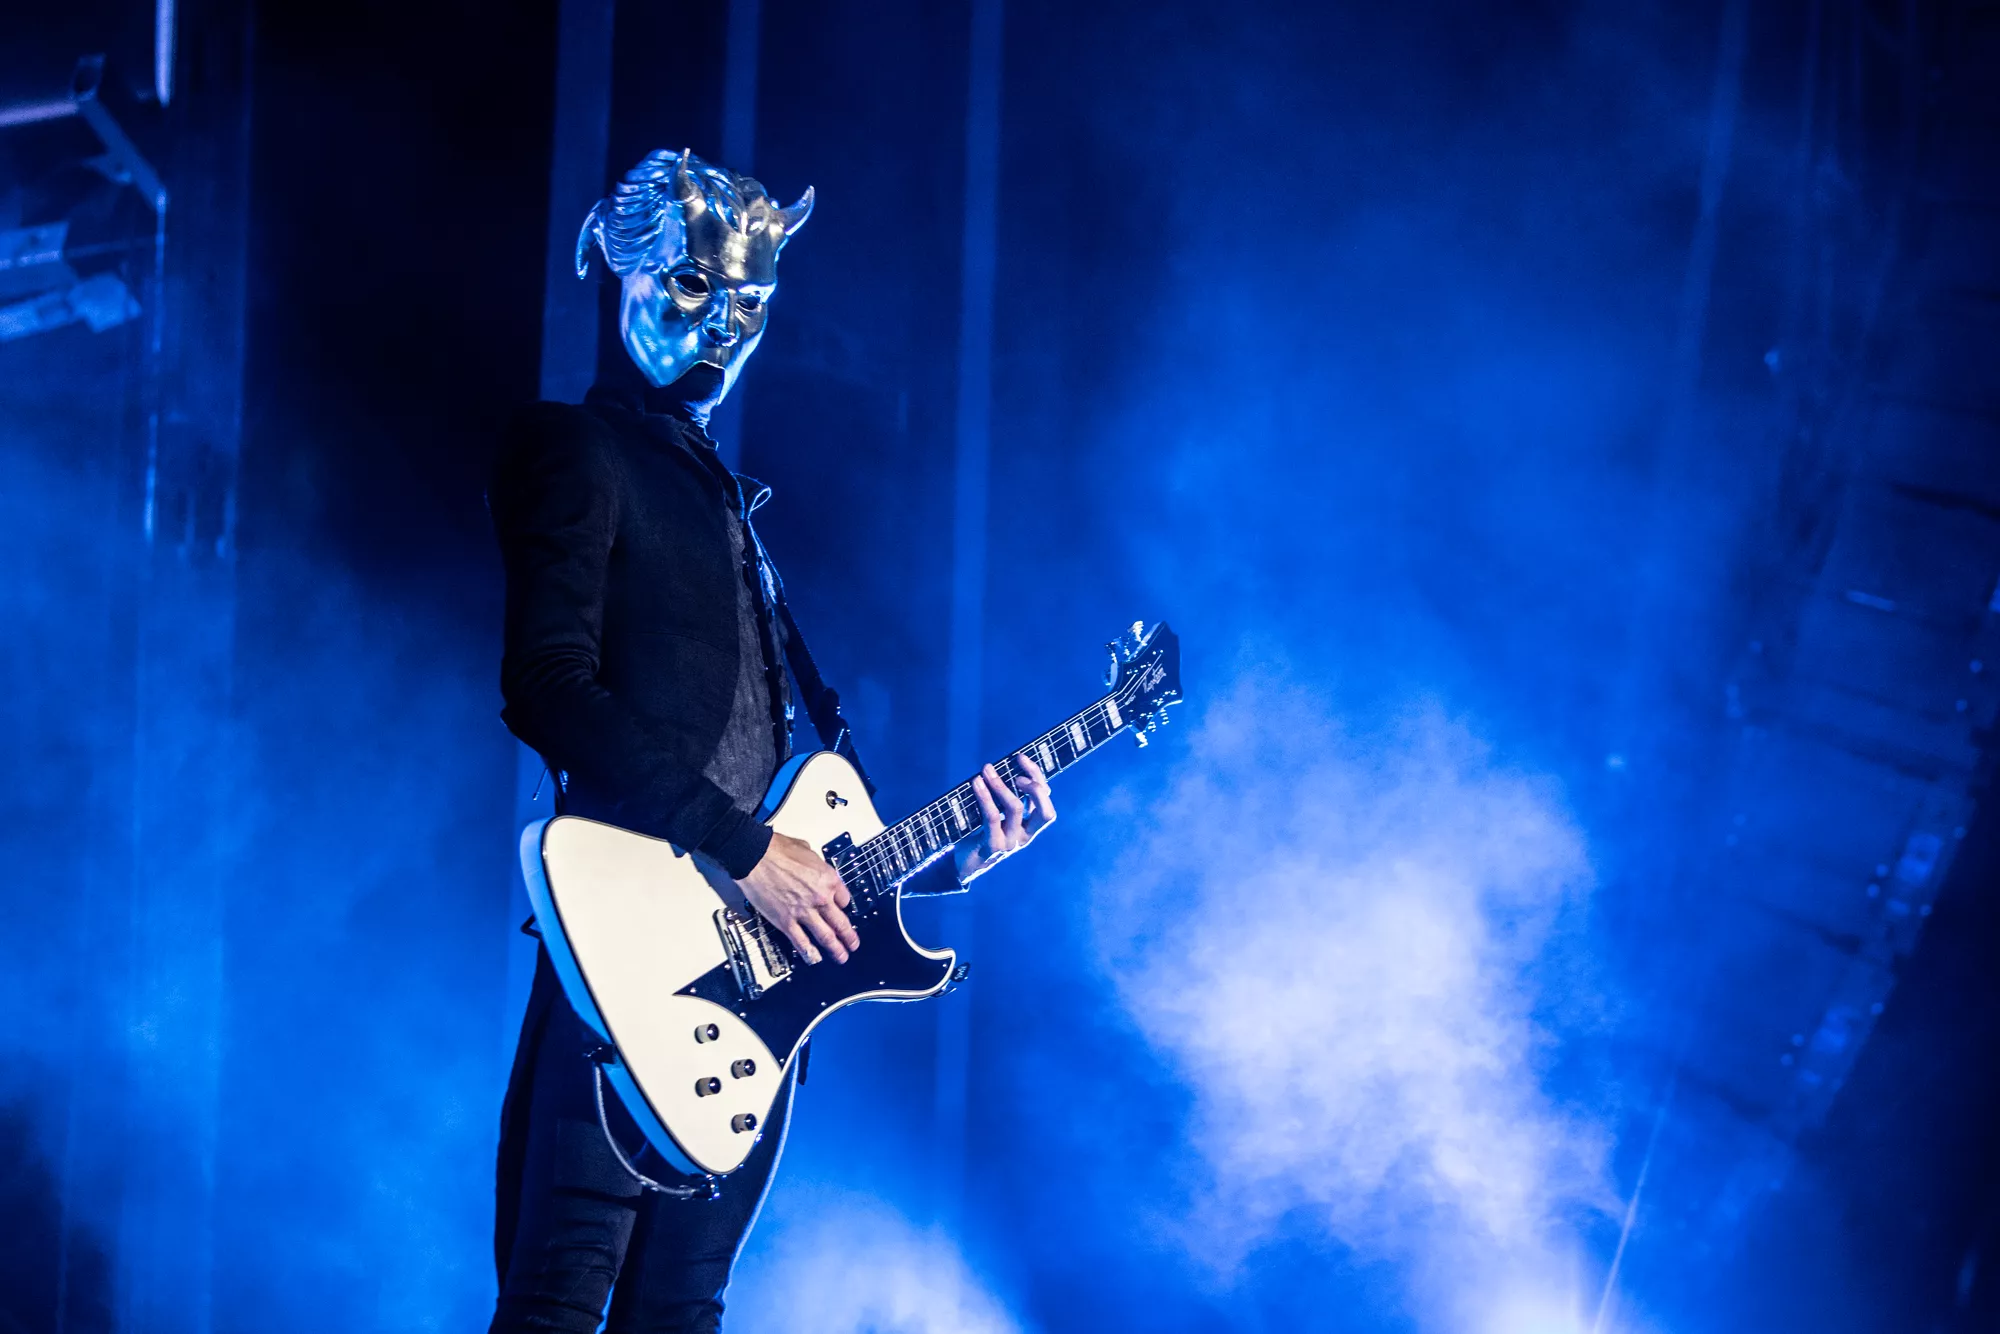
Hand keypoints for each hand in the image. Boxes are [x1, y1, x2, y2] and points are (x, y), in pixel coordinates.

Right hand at [735, 832, 858, 964]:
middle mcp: (820, 898)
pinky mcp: (786, 922)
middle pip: (841, 923)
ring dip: (836, 949)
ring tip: (841, 957)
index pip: (845, 899)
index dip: (844, 906)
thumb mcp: (807, 850)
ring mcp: (804, 912)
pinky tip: (814, 958)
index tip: (842, 911)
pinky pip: (801, 942)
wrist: (754, 856)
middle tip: (853, 944)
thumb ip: (816, 863)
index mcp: (828, 879)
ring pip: (826, 937)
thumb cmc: (776, 849)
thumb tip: (815, 867)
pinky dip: (810, 953)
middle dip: (849, 937)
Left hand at [954, 752, 1056, 883]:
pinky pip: (992, 817)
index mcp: (1030, 828)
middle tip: (1015, 774)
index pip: (1046, 802)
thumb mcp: (997, 817)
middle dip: (1035, 787)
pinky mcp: (993, 846)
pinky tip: (976, 782)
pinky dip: (985, 797)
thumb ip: (1004, 800)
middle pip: (1046, 812)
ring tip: (987, 770)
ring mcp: (1011, 843)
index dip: (1038, 778)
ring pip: (1015, 809)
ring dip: (1001, 785)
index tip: (1020, 758)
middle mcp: (1025, 836)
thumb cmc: (980, 835)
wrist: (962, 866)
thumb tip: (998, 767)